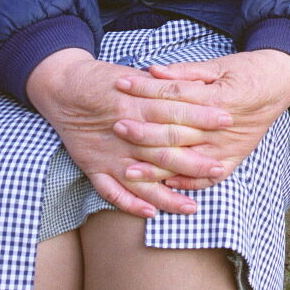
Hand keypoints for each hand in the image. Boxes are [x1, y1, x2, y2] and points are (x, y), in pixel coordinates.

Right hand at [26, 48, 233, 218]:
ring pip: (142, 179)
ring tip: (193, 207)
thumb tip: (199, 85)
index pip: (177, 112)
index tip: (227, 120)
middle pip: (165, 149)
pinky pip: (110, 191)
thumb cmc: (104, 80)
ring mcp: (108, 153)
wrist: (62, 87)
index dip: (203, 116)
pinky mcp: (93, 166)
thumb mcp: (136, 76)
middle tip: (220, 168)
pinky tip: (150, 213)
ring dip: (167, 195)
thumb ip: (164, 85)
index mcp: (137, 104)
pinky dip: (129, 203)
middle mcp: (125, 132)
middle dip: (194, 161)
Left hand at [111, 49, 289, 188]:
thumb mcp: (219, 64)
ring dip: (157, 168)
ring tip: (128, 170)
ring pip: (187, 162)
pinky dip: (187, 182)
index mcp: (218, 98)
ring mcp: (229, 146)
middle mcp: (222, 127)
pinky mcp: (236, 157)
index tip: (121, 85)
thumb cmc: (248, 70)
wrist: (281, 82)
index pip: (174, 96)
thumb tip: (153, 71)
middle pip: (176, 132)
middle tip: (117, 127)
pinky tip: (164, 183)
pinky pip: (209, 177)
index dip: (146, 90)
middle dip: (143, 131)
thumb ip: (185, 71)